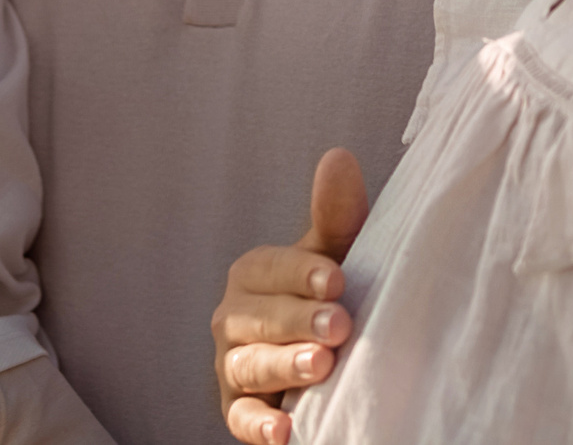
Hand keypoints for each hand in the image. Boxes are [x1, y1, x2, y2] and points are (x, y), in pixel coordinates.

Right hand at [213, 149, 369, 444]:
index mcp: (253, 275)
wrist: (326, 363)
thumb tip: (338, 156)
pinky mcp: (238, 411)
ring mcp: (232, 366)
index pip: (268, 268)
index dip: (301, 273)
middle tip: (340, 325)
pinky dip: (259, 426)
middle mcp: (232, 318)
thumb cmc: (328, 300)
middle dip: (297, 320)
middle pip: (257, 317)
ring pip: (249, 365)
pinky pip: (240, 419)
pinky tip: (285, 431)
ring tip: (321, 367)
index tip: (338, 279)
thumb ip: (335, 216)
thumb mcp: (336, 258)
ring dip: (283, 366)